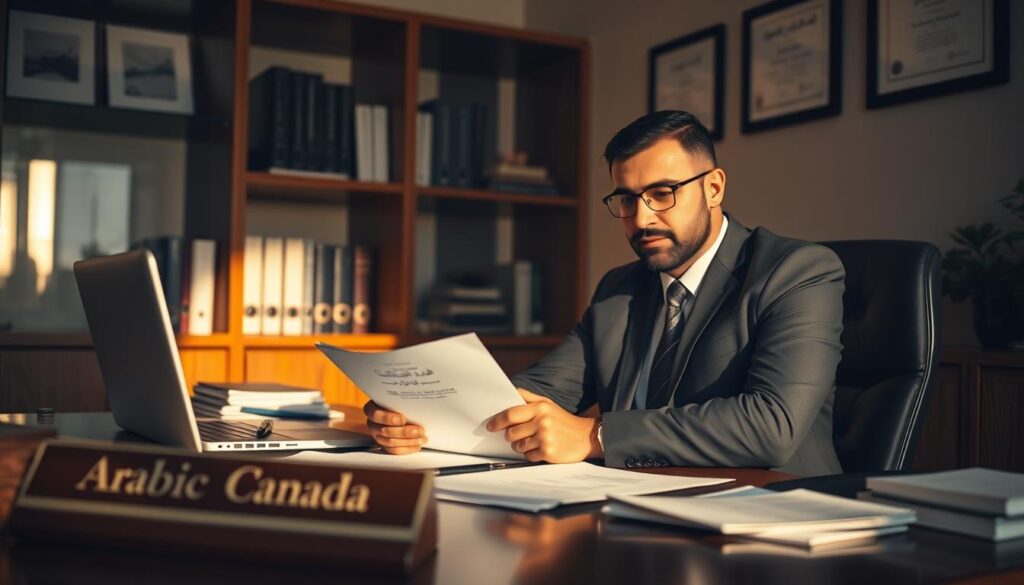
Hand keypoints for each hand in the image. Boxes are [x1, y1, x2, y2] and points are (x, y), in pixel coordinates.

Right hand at [363, 401, 426, 454]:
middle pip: (385, 431)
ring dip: (408, 441)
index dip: (389, 418)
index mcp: (372, 409)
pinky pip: (394, 450)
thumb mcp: (399, 399)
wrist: (399, 411)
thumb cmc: (399, 402)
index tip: (403, 419)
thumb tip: (417, 406)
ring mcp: (378, 435)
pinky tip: (417, 445)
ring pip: (390, 442)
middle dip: (404, 432)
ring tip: (422, 438)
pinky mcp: (385, 445)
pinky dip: (407, 448)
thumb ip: (402, 403)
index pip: (376, 415)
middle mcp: (373, 423)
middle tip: (419, 430)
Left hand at [486, 389, 601, 462]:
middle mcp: (542, 422)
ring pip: (518, 446)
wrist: (586, 436)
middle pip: (511, 433)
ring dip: (520, 446)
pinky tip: (540, 449)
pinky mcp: (549, 453)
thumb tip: (510, 391)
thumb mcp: (548, 403)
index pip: (510, 414)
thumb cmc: (563, 419)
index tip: (490, 426)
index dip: (497, 421)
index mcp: (540, 408)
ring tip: (532, 441)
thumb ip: (528, 397)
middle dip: (510, 436)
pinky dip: (531, 454)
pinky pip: (528, 456)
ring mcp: (545, 438)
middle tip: (515, 435)